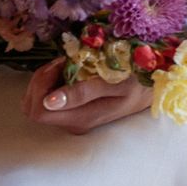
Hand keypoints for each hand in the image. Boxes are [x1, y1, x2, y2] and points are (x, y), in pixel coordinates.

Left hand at [20, 57, 153, 133]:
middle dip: (41, 80)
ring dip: (46, 79)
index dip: (41, 84)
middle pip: (32, 106)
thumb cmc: (138, 82)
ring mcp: (71, 119)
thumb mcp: (115, 83)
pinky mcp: (73, 112)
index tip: (60, 64)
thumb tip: (48, 102)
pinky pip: (48, 98)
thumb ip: (83, 92)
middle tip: (62, 62)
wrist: (154, 89)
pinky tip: (69, 71)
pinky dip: (52, 81)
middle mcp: (71, 123)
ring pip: (37, 101)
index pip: (37, 109)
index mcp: (79, 118)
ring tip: (68, 64)